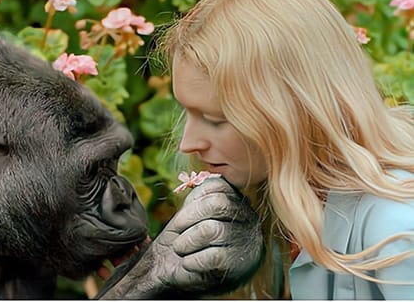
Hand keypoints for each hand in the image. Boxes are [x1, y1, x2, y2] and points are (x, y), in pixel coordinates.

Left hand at [97, 177, 262, 298]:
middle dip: (189, 219)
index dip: (195, 202)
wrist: (178, 271)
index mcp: (237, 202)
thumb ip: (201, 188)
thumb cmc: (185, 236)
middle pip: (217, 205)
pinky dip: (193, 261)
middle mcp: (247, 219)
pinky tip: (190, 263)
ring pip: (212, 230)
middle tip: (176, 233)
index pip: (220, 189)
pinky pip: (212, 256)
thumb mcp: (193, 208)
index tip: (181, 218)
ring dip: (187, 242)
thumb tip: (200, 153)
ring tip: (180, 249)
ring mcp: (245, 242)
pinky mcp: (239, 265)